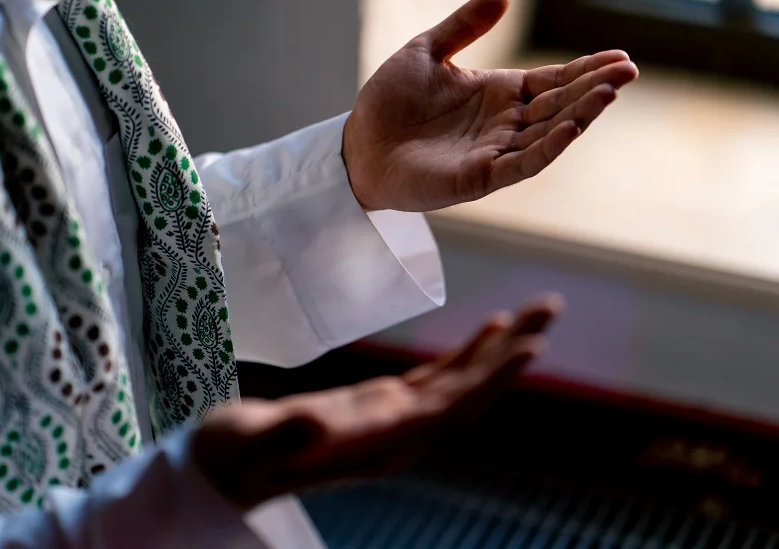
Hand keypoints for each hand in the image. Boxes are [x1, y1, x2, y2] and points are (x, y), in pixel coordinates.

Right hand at [192, 294, 562, 508]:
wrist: (227, 471)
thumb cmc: (233, 458)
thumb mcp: (249, 445)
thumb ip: (286, 436)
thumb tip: (318, 425)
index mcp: (376, 444)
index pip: (448, 410)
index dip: (489, 379)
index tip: (530, 349)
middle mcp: (399, 435)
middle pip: (470, 393)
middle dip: (512, 352)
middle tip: (550, 307)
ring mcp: (396, 422)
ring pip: (462, 384)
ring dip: (501, 350)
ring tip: (537, 311)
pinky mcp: (385, 406)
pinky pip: (439, 379)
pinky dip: (469, 354)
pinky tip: (491, 329)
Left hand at [343, 0, 638, 211]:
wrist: (357, 145)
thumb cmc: (389, 102)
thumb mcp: (426, 51)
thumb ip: (465, 25)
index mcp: (498, 94)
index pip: (552, 81)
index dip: (586, 70)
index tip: (621, 57)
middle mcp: (504, 124)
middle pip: (559, 104)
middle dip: (594, 89)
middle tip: (628, 71)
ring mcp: (495, 152)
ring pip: (548, 134)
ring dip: (580, 115)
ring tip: (610, 93)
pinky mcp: (479, 178)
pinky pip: (522, 164)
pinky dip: (549, 147)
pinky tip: (571, 128)